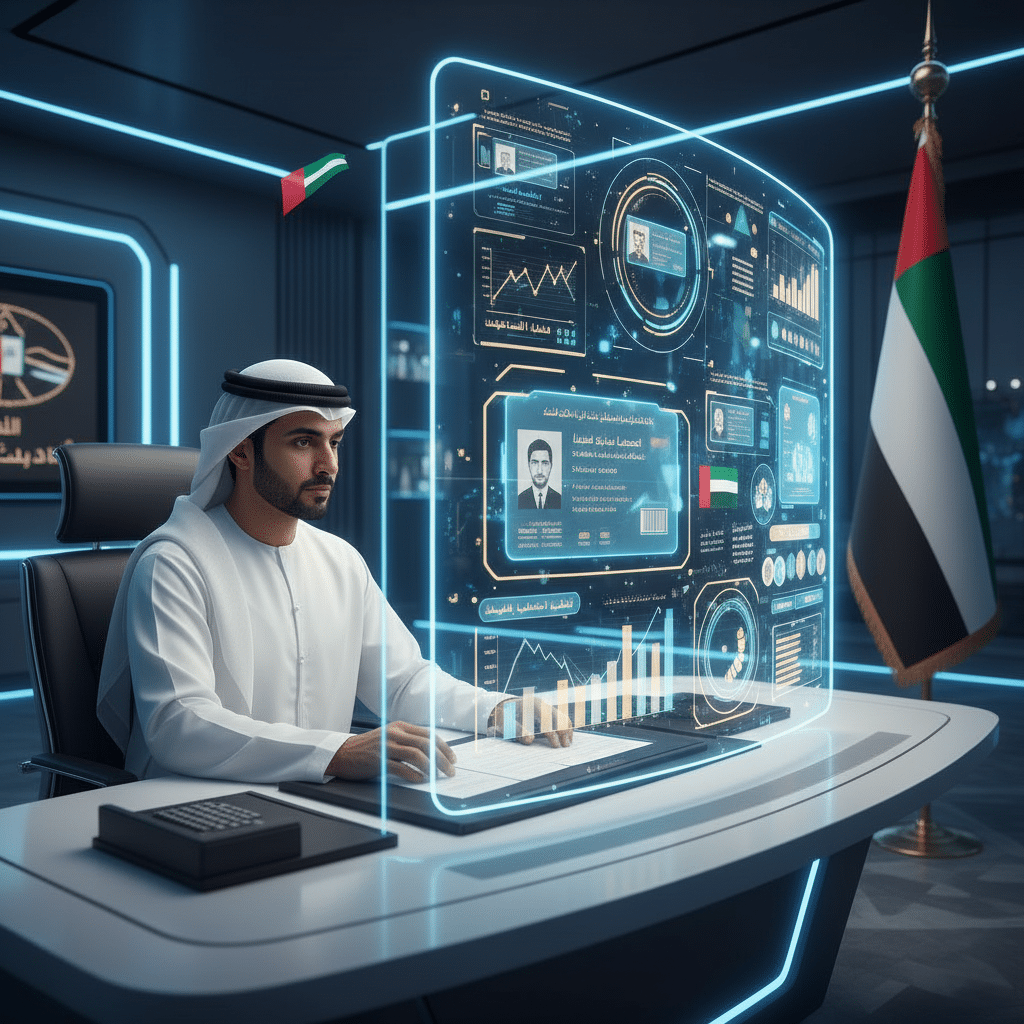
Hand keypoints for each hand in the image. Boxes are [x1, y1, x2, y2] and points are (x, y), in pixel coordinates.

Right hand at [327, 722, 456, 782]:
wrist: (342, 753)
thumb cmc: (368, 748)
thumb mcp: (390, 737)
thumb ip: (408, 741)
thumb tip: (432, 753)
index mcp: (400, 726)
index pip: (428, 735)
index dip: (443, 747)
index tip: (452, 758)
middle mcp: (394, 733)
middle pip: (426, 744)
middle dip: (442, 758)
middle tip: (451, 770)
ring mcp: (386, 746)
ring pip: (416, 754)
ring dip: (431, 767)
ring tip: (438, 777)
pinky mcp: (378, 760)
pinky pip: (400, 767)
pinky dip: (413, 774)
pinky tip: (420, 780)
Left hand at [489, 696, 572, 747]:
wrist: (504, 709)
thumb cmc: (504, 719)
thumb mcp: (505, 724)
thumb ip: (516, 731)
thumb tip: (530, 739)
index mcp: (530, 706)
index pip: (546, 719)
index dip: (553, 733)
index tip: (556, 746)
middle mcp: (541, 704)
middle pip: (558, 717)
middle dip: (563, 732)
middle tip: (565, 746)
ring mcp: (545, 706)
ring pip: (562, 716)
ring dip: (567, 730)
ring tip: (568, 743)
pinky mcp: (547, 710)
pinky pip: (561, 718)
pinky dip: (566, 727)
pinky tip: (567, 737)